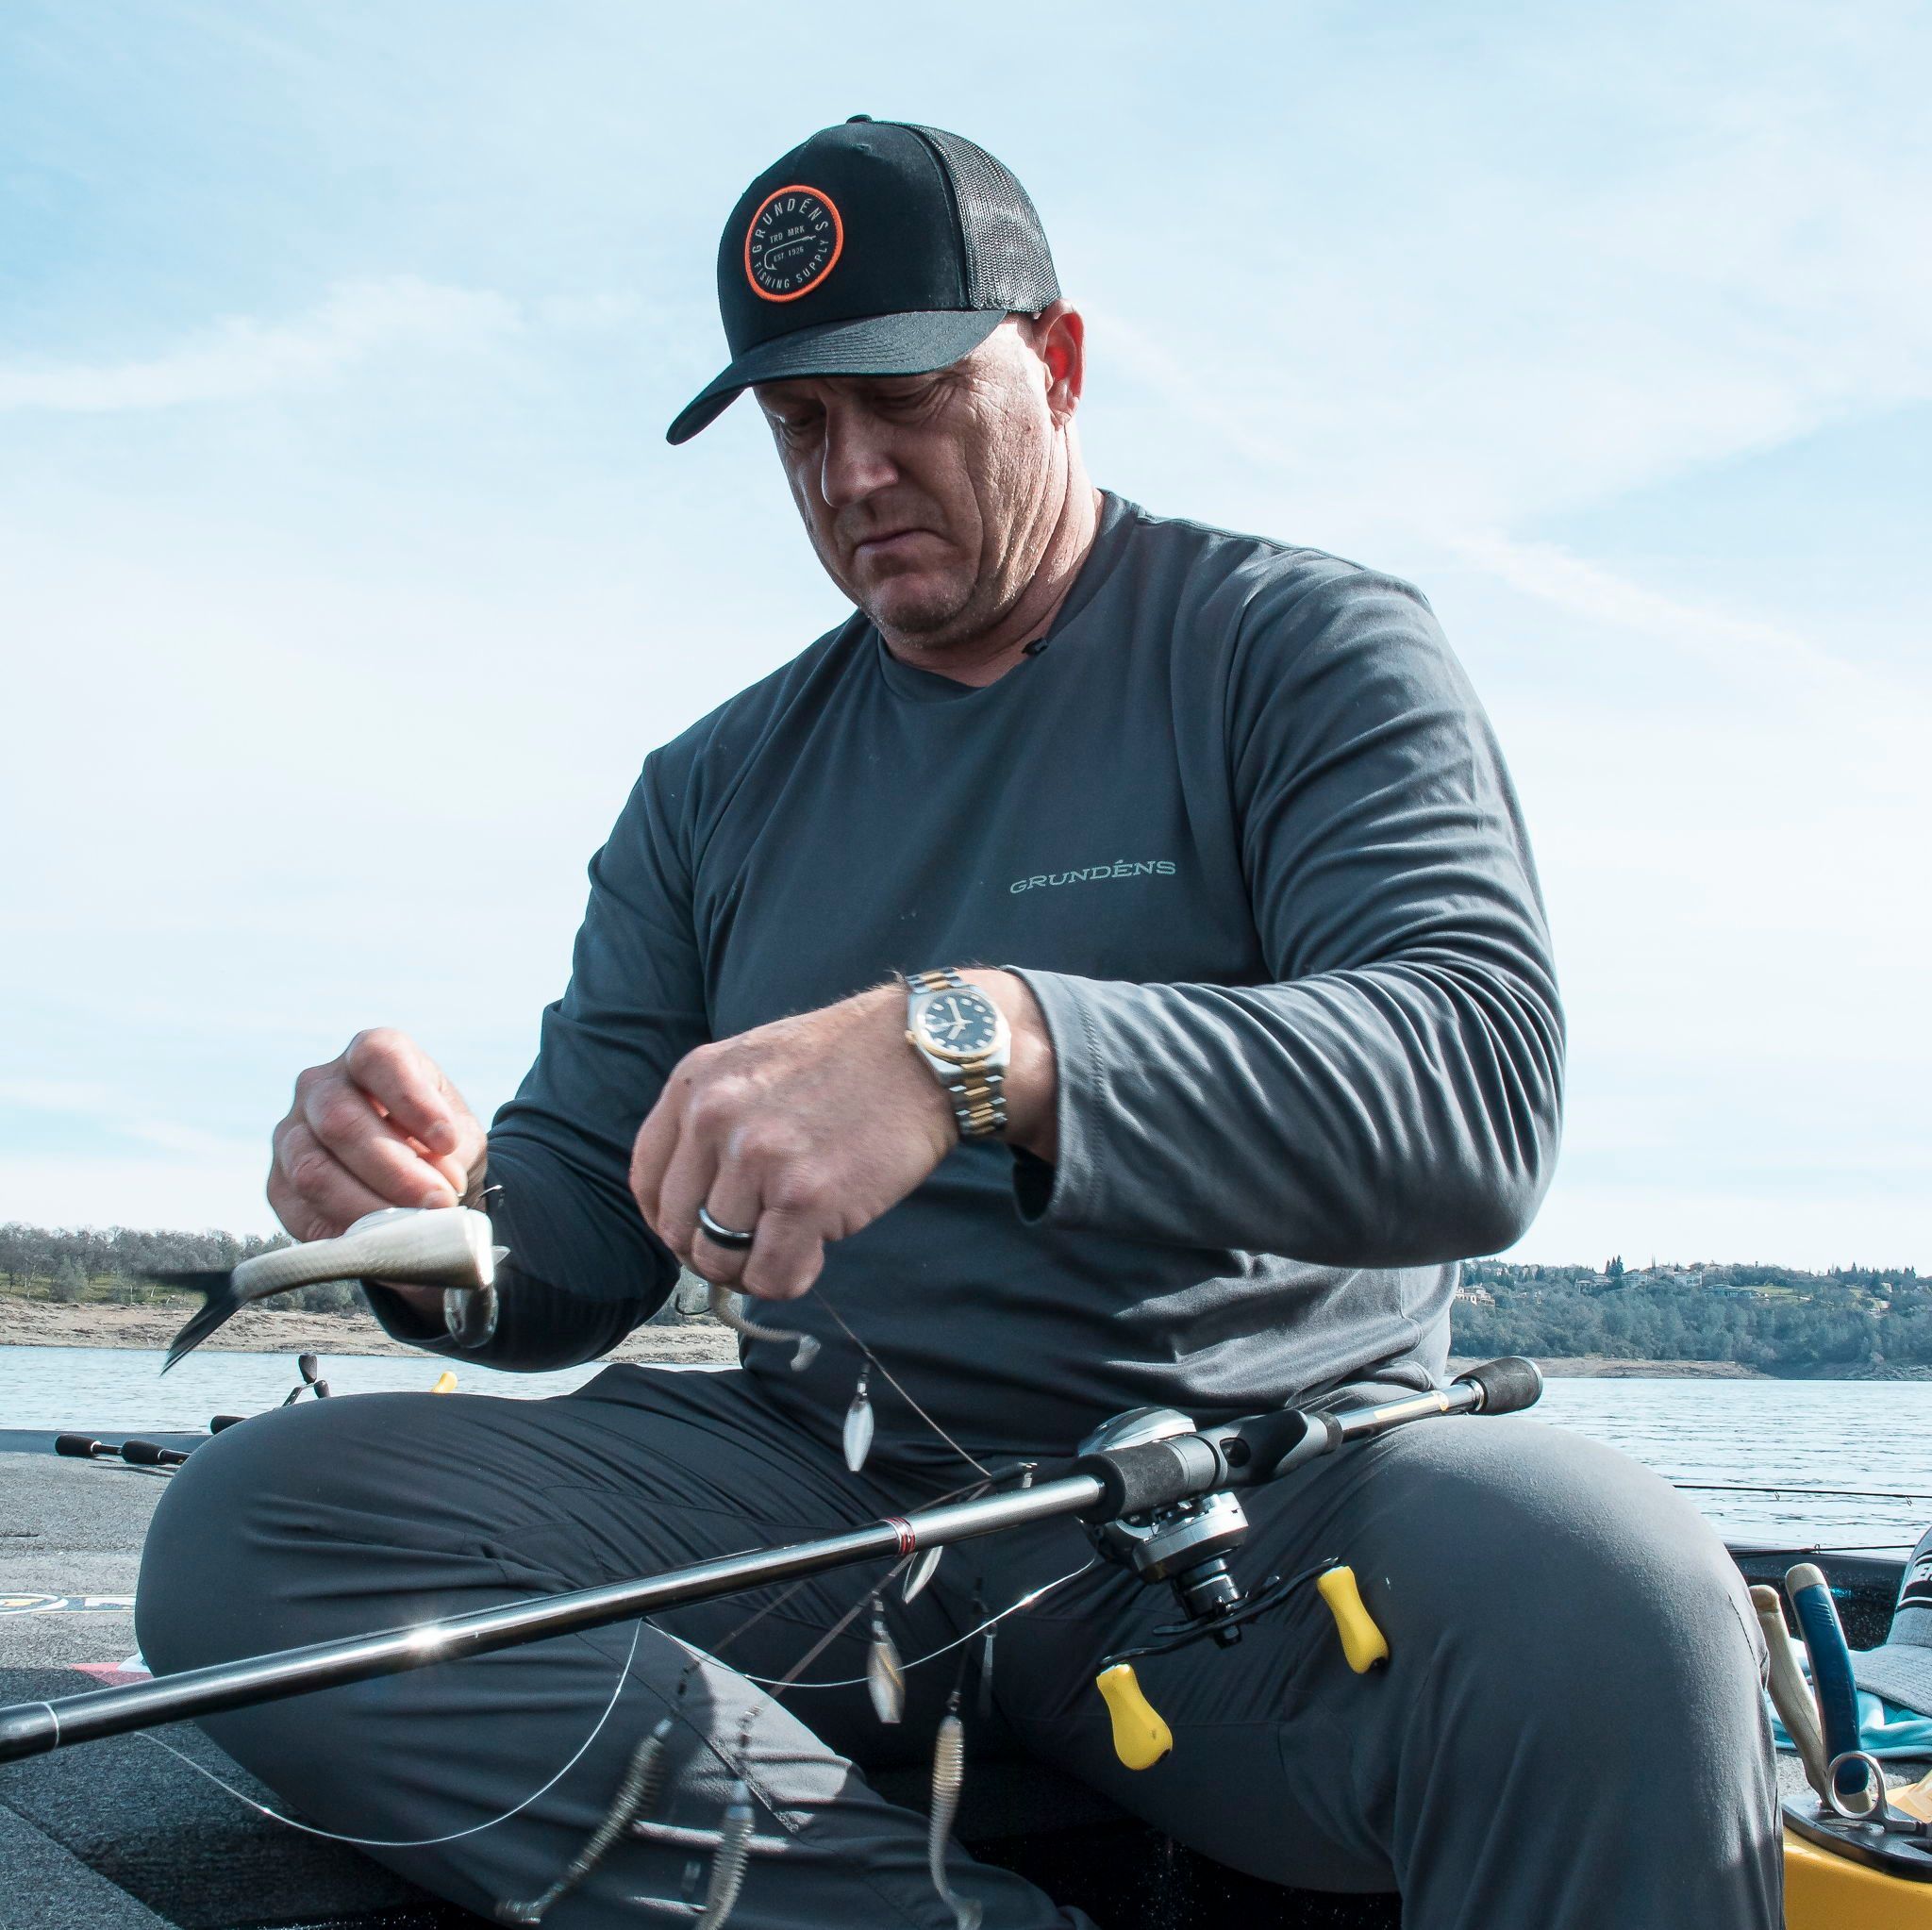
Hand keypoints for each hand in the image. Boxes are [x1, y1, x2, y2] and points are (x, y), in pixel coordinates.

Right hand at [268, 1029, 487, 1243]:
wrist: (419, 1181)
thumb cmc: (441, 1147)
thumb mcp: (459, 1139)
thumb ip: (452, 1154)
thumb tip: (437, 1187)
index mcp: (369, 1054)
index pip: (378, 1058)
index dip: (411, 1099)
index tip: (448, 1142)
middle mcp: (319, 1086)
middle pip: (340, 1120)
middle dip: (395, 1170)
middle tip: (439, 1203)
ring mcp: (290, 1134)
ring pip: (314, 1170)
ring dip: (368, 1206)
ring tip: (415, 1227)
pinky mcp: (277, 1185)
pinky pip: (299, 1212)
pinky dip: (344, 1233)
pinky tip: (381, 1243)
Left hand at [629, 971, 1055, 1301]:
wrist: (925, 1049)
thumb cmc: (850, 1059)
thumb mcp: (755, 1060)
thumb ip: (714, 1118)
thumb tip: (693, 1202)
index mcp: (695, 1084)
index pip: (646, 1182)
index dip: (674, 1220)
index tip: (706, 1229)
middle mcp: (714, 1118)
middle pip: (677, 1230)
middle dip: (714, 1251)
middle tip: (758, 1244)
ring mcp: (758, 1158)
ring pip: (719, 1260)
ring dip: (755, 1266)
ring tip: (794, 1241)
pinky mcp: (806, 1196)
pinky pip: (772, 1275)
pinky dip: (791, 1278)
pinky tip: (817, 1249)